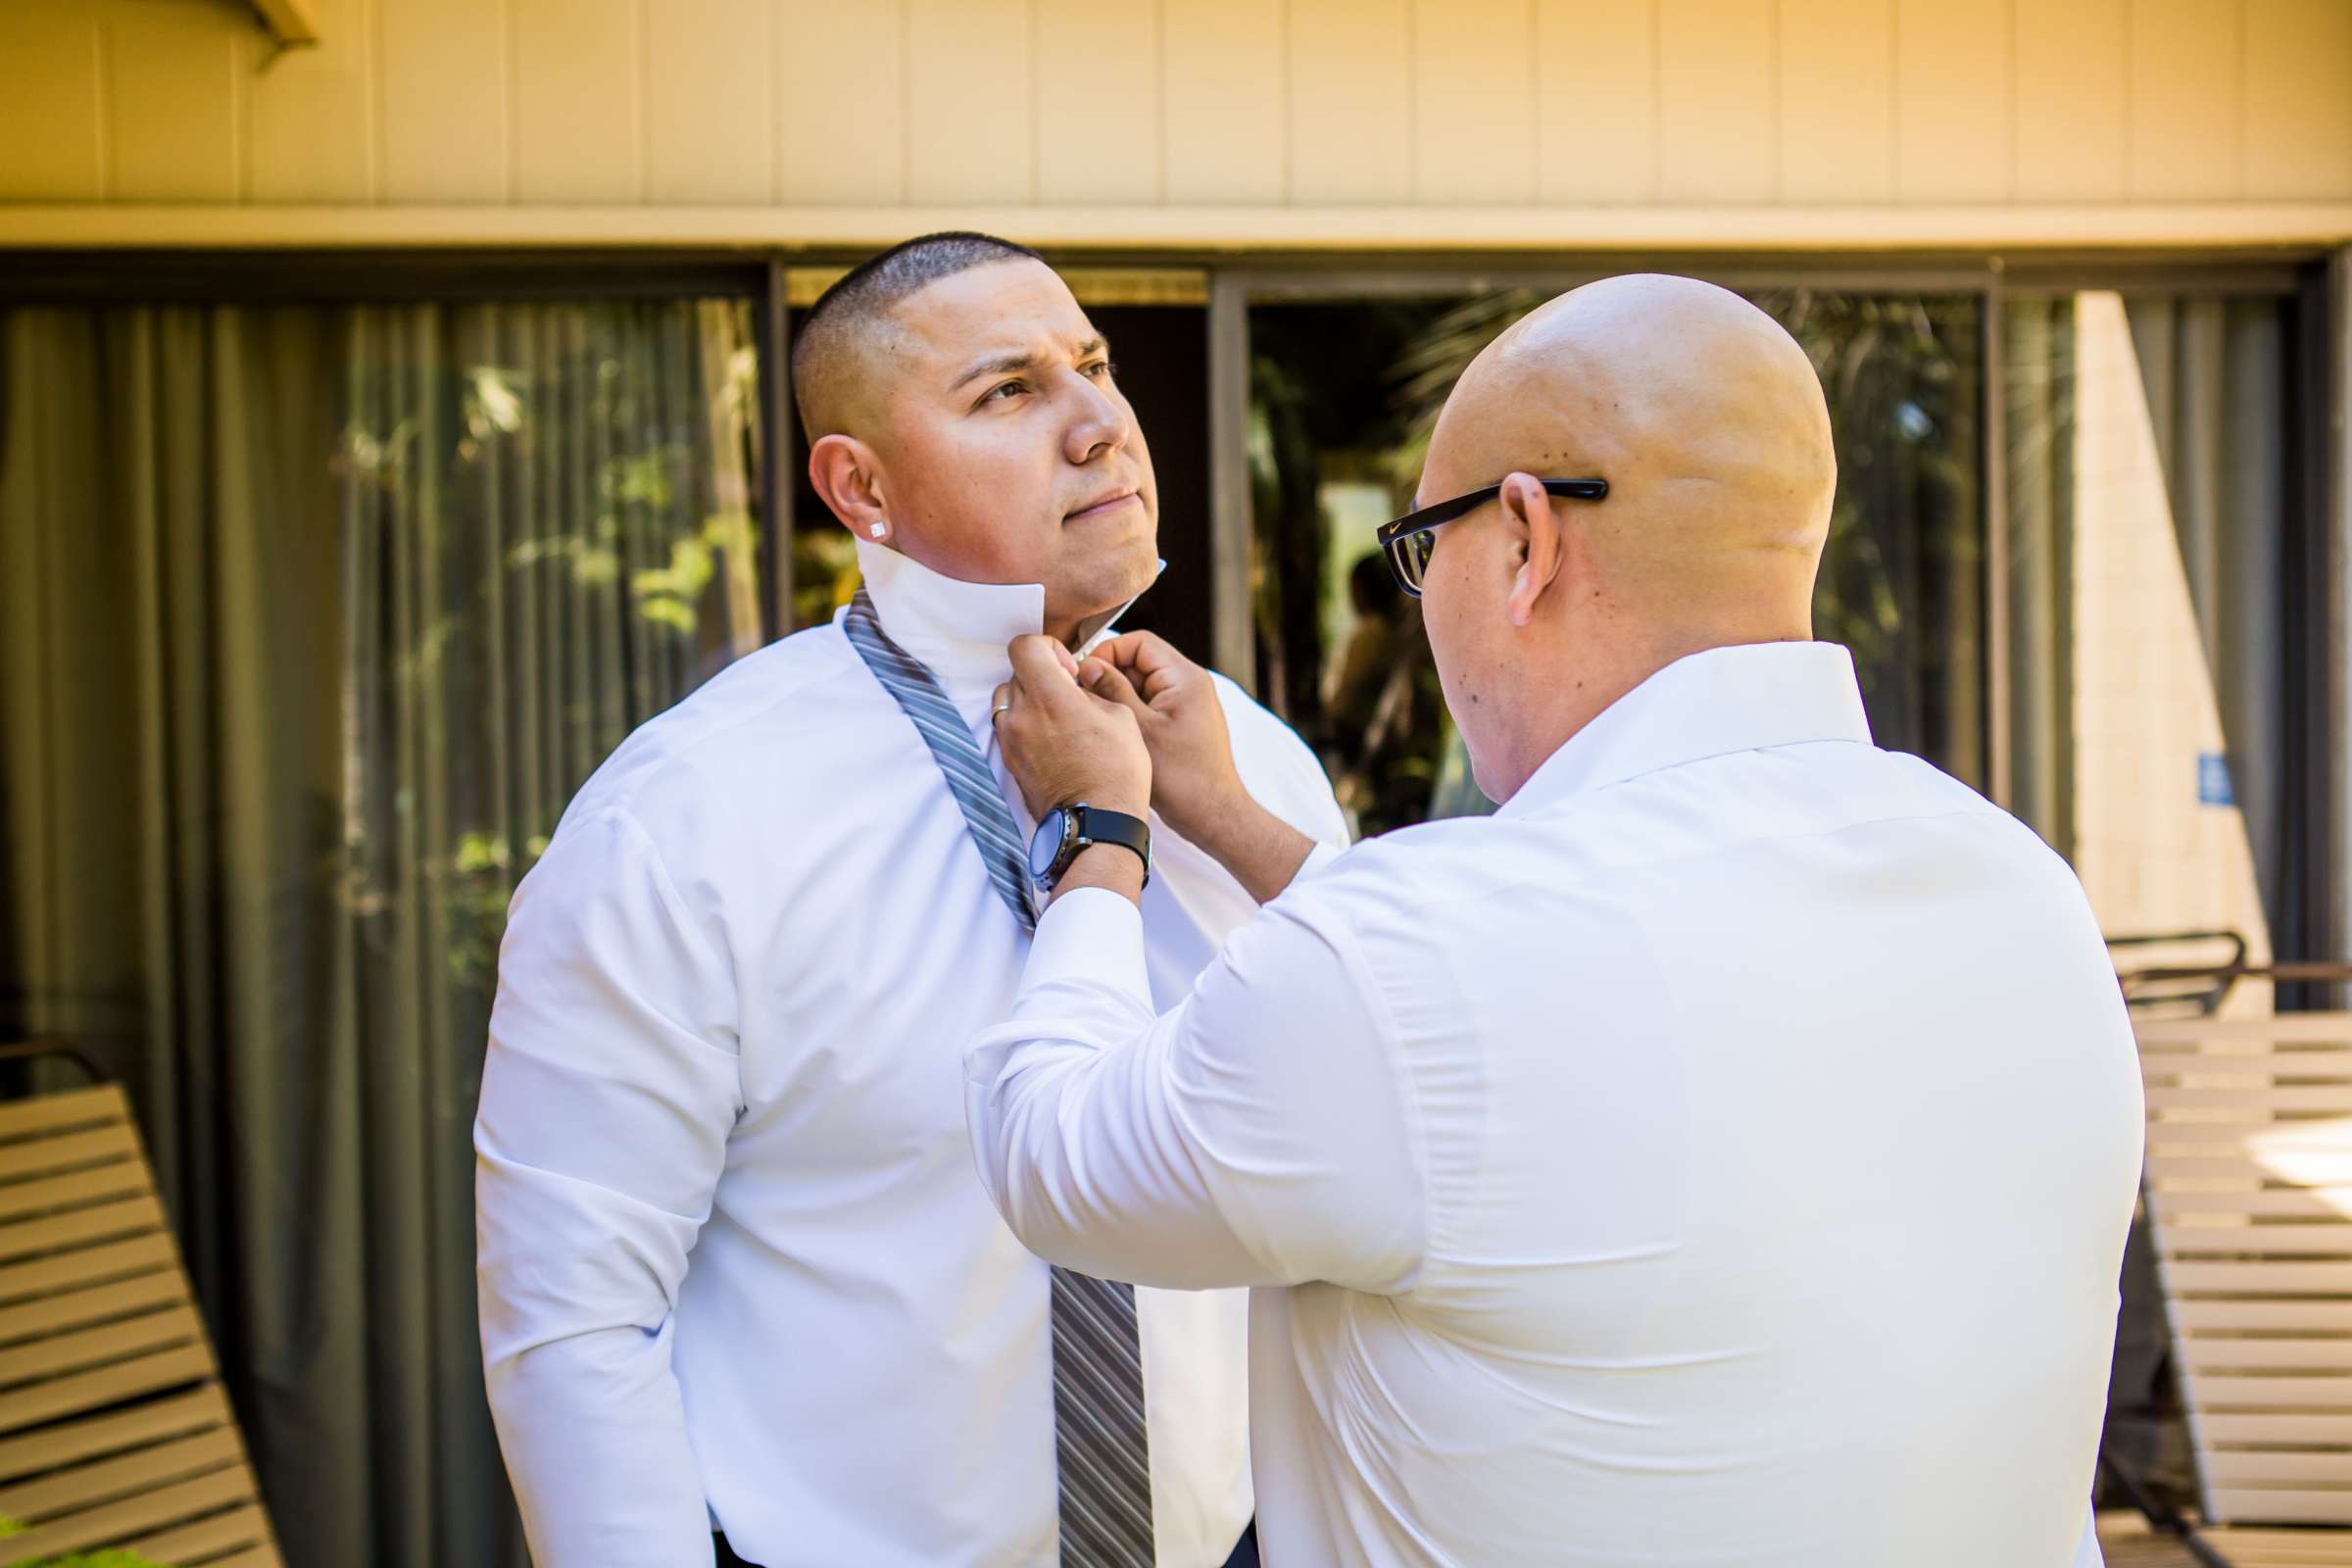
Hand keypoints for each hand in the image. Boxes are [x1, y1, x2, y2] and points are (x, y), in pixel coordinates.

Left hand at [993, 635, 1150, 822]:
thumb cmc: (1116, 773)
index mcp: (1049, 697)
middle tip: (1068, 695)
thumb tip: (1077, 686)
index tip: (1066, 667)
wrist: (1097, 824)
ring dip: (1029, 700)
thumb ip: (1092, 691)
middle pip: (1016, 673)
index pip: (1024, 646)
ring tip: (1057, 719)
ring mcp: (1010, 741)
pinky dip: (1025, 726)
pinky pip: (1009, 729)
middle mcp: (1021, 715)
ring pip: (1007, 700)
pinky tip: (1052, 741)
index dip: (1047, 647)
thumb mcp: (1120, 717)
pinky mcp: (1009, 762)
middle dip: (1041, 676)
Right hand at [1080, 631, 1245, 846]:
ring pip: (1141, 686)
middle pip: (1139, 662)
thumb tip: (1087, 666)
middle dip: (1110, 677)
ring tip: (1098, 720)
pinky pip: (1150, 706)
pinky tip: (1114, 734)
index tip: (1085, 675)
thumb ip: (1113, 691)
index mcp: (1184, 677)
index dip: (1108, 653)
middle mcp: (1189, 685)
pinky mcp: (1183, 723)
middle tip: (1085, 700)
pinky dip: (1130, 714)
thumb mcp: (1139, 729)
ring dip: (1118, 698)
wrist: (1213, 815)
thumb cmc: (1182, 778)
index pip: (1139, 642)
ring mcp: (1187, 704)